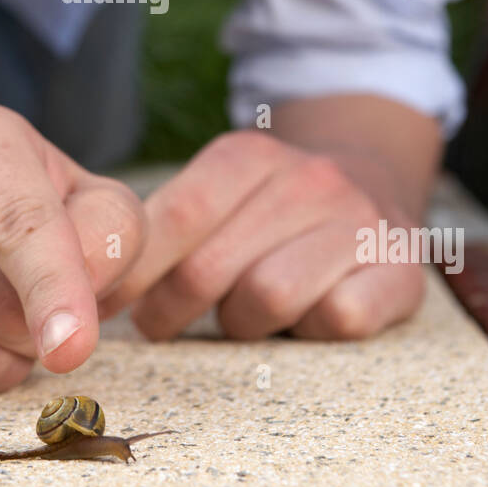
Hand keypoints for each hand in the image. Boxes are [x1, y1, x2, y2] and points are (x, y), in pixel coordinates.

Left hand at [98, 130, 424, 339]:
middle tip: (157, 325)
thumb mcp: (223, 192)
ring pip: (267, 297)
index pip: (175, 216)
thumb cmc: (273, 208)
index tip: (100, 304)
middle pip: (210, 268)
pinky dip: (311, 330)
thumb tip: (87, 281)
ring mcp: (358, 222)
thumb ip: (166, 226)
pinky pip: (337, 318)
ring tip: (239, 315)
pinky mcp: (400, 270)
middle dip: (170, 309)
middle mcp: (309, 180)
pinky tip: (304, 319)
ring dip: (242, 322)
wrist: (377, 182)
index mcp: (250, 156)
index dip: (132, 272)